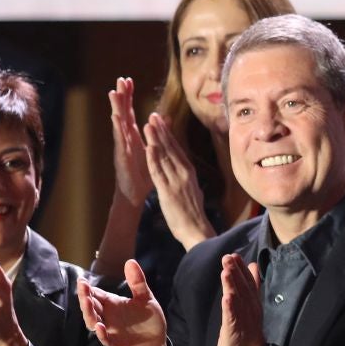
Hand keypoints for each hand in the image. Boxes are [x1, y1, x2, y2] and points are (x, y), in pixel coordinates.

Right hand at [77, 260, 167, 345]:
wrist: (157, 344)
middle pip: (91, 306)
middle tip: (83, 288)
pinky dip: (102, 334)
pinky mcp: (116, 344)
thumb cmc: (149, 320)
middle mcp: (108, 316)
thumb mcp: (146, 298)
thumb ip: (138, 282)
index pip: (96, 294)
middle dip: (85, 298)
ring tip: (87, 302)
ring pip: (93, 322)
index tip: (82, 280)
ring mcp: (110, 330)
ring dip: (89, 313)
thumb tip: (130, 261)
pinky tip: (100, 327)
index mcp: (113, 304)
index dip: (87, 289)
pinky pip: (105, 339)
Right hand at [108, 77, 151, 207]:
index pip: (131, 111)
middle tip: (120, 79)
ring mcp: (122, 146)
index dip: (129, 96)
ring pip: (118, 123)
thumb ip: (156, 133)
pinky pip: (119, 140)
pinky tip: (115, 117)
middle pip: (123, 112)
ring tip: (113, 93)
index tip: (128, 80)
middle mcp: (125, 138)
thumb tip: (164, 118)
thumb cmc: (142, 172)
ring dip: (116, 108)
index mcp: (133, 135)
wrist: (134, 193)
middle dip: (122, 96)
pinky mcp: (121, 156)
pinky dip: (117, 128)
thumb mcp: (152, 149)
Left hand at [145, 113, 211, 250]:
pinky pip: (158, 172)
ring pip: (164, 156)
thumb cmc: (193, 214)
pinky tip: (148, 147)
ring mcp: (176, 181)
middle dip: (161, 131)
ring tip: (148, 125)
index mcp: (190, 173)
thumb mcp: (194, 190)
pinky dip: (153, 159)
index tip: (162, 122)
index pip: (177, 149)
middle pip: (171, 148)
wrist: (196, 230)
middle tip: (153, 115)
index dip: (169, 134)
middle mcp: (184, 173)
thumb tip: (186, 171)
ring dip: (155, 139)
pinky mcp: (167, 191)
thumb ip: (187, 178)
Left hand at [216, 254, 267, 345]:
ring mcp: (243, 319)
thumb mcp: (249, 305)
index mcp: (252, 302)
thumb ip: (251, 285)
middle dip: (235, 272)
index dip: (241, 269)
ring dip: (232, 286)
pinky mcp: (235, 330)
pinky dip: (230, 308)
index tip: (234, 255)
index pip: (247, 282)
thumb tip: (253, 265)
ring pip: (237, 300)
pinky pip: (233, 318)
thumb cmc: (248, 332)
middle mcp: (249, 308)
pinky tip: (227, 298)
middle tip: (228, 257)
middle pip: (242, 288)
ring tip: (226, 271)